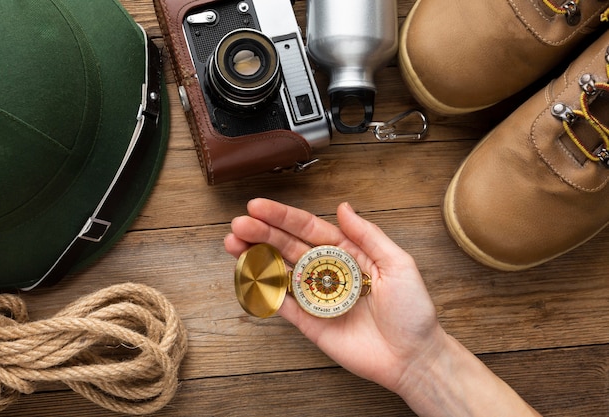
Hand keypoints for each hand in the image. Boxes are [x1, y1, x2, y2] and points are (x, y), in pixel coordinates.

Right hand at [224, 198, 446, 393]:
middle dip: (261, 233)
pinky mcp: (310, 323)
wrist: (412, 357)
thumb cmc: (412, 310)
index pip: (309, 229)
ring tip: (233, 244)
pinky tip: (246, 276)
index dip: (283, 217)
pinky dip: (264, 292)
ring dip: (255, 257)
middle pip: (288, 247)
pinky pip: (282, 305)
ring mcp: (316, 297)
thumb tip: (343, 206)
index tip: (258, 206)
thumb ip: (368, 235)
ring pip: (280, 272)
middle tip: (238, 224)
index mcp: (347, 252)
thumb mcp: (398, 263)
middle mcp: (327, 271)